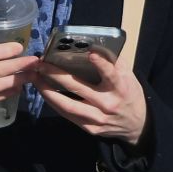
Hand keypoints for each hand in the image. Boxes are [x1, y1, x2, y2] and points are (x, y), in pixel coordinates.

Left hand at [27, 50, 148, 145]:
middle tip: (41, 64)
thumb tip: (95, 43)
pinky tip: (44, 92)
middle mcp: (108, 104)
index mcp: (121, 88)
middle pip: (79, 89)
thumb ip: (114, 62)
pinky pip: (67, 115)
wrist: (137, 125)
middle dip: (57, 75)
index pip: (112, 75)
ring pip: (68, 105)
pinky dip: (54, 102)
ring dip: (48, 91)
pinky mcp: (89, 128)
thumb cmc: (129, 94)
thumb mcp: (128, 77)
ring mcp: (97, 118)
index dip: (101, 64)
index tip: (90, 54)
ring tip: (35, 79)